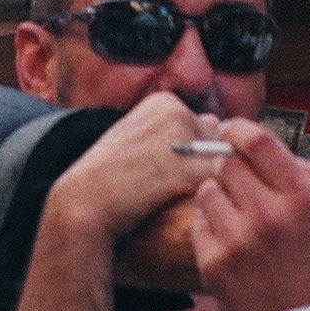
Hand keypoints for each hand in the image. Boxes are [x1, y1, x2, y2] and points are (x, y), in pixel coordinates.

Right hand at [46, 90, 209, 247]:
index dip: (194, 153)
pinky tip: (189, 209)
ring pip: (222, 161)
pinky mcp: (190, 169)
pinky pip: (220, 184)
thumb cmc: (110, 176)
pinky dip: (210, 199)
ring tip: (186, 198)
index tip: (170, 171)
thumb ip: (169, 131)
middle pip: (215, 139)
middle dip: (206, 162)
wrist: (87, 200)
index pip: (202, 124)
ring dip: (211, 181)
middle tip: (180, 187)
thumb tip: (209, 134)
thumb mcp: (137, 136)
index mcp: (164, 101)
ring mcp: (185, 139)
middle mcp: (178, 111)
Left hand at [188, 120, 309, 310]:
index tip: (233, 131)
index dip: (239, 128)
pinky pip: (198, 225)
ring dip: (220, 196)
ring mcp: (237, 242)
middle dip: (233, 167)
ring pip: (207, 190)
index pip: (256, 140)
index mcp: (302, 198)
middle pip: (227, 162)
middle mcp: (267, 216)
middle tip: (243, 182)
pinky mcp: (214, 266)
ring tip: (239, 216)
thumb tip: (290, 154)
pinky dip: (211, 228)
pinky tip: (231, 242)